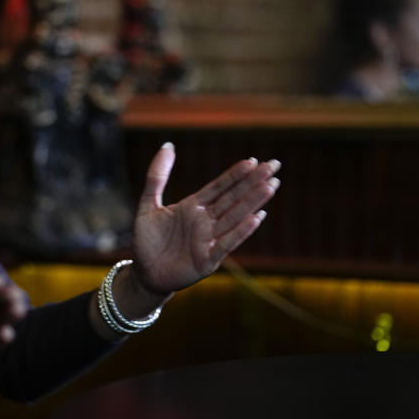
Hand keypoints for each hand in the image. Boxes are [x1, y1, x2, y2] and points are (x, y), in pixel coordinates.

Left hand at [131, 144, 279, 294]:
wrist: (143, 274)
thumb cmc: (146, 240)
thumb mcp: (147, 205)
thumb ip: (157, 176)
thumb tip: (168, 145)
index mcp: (194, 207)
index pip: (220, 187)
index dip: (236, 174)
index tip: (253, 160)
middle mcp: (206, 222)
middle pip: (234, 198)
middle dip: (254, 182)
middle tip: (275, 165)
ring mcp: (208, 240)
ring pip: (235, 217)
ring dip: (253, 201)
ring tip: (271, 186)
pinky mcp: (207, 260)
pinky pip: (227, 243)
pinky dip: (241, 231)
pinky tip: (257, 217)